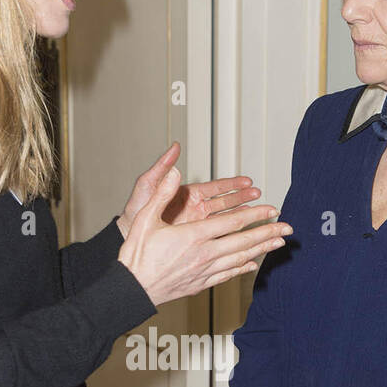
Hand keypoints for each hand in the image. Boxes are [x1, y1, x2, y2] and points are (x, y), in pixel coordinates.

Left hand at [117, 142, 264, 236]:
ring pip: (224, 219)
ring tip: (257, 213)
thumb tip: (174, 147)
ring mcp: (196, 224)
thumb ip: (162, 168)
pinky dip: (230, 235)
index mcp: (188, 194)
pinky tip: (243, 235)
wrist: (128, 236)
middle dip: (243, 198)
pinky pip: (216, 236)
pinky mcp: (195, 239)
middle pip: (225, 202)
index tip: (247, 181)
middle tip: (259, 196)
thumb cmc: (134, 211)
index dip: (232, 184)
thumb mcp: (147, 186)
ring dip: (241, 215)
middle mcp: (195, 208)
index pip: (216, 188)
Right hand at [118, 168, 291, 306]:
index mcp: (194, 235)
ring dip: (261, 250)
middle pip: (244, 241)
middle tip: (288, 228)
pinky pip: (228, 275)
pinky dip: (243, 268)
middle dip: (268, 233)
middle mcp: (204, 254)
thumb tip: (174, 170)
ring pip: (240, 259)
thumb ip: (162, 193)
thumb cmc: (136, 254)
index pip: (233, 222)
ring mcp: (204, 271)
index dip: (256, 215)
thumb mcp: (145, 218)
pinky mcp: (201, 283)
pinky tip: (252, 264)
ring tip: (278, 244)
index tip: (272, 209)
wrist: (132, 288)